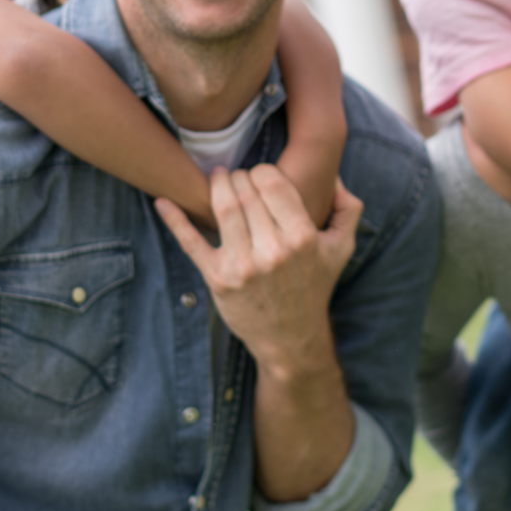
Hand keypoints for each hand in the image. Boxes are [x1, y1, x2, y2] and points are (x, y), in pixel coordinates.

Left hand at [156, 165, 360, 378]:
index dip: (263, 172)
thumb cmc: (314, 286)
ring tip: (218, 179)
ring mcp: (243, 266)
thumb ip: (348, 208)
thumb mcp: (341, 248)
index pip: (273, 183)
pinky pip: (191, 243)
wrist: (291, 338)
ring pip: (223, 208)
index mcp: (302, 237)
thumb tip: (333, 175)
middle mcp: (273, 251)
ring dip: (217, 185)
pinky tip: (162, 202)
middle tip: (238, 177)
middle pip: (246, 192)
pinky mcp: (217, 279)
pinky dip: (175, 220)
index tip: (261, 176)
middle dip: (240, 176)